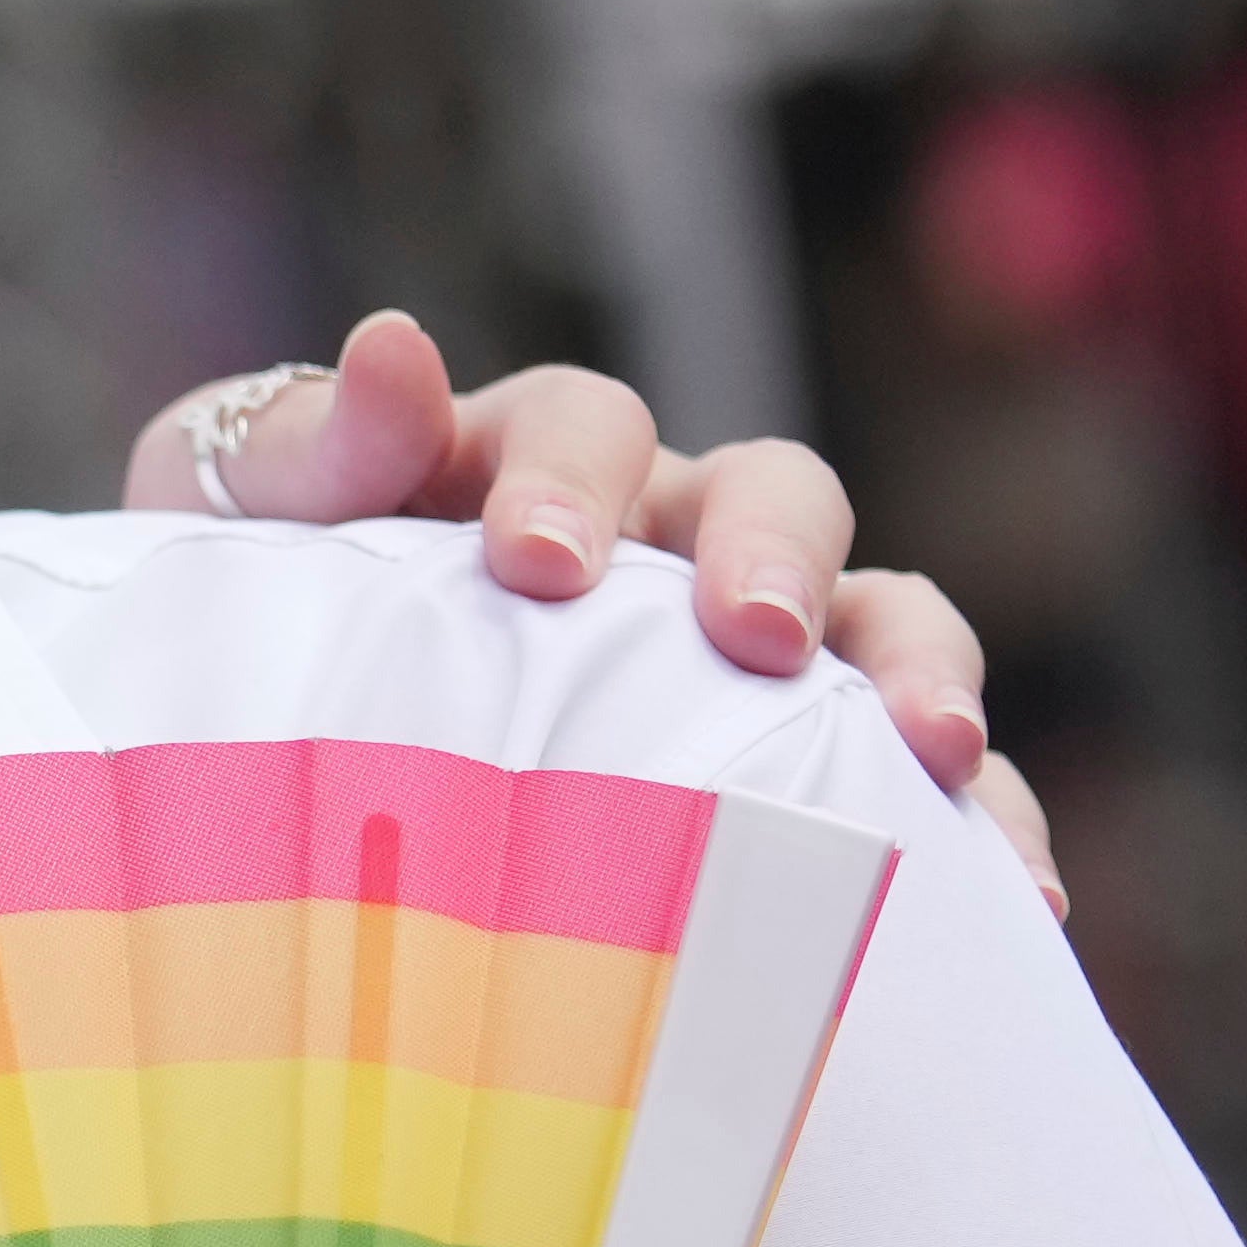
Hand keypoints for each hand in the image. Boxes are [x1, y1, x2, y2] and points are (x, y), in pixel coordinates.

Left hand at [146, 312, 1065, 910]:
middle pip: (773, 493)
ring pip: (882, 621)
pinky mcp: (802, 773)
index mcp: (530, 466)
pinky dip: (976, 824)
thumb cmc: (245, 622)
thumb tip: (394, 349)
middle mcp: (665, 540)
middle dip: (775, 555)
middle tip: (754, 635)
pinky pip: (917, 784)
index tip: (534, 564)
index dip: (572, 473)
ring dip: (922, 670)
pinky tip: (1018, 898)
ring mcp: (745, 659)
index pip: (584, 421)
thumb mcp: (228, 522)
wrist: (242, 781)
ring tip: (936, 754)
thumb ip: (300, 447)